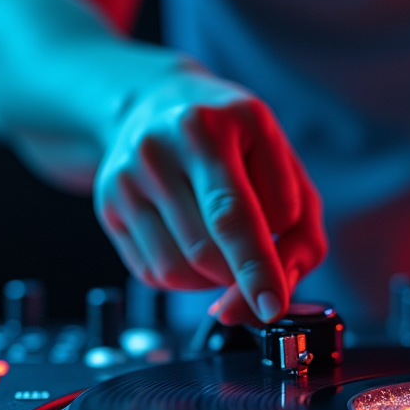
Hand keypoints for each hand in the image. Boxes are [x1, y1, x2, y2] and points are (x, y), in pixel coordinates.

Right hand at [93, 68, 326, 323]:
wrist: (156, 105)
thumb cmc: (235, 142)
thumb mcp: (286, 169)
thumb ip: (301, 233)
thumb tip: (270, 298)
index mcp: (219, 124)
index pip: (238, 216)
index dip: (260, 268)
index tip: (273, 305)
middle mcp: (164, 144)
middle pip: (206, 249)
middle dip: (241, 281)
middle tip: (260, 287)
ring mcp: (128, 176)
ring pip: (179, 269)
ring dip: (215, 280)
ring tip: (227, 248)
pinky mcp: (107, 203)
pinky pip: (154, 273)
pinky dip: (188, 279)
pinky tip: (197, 248)